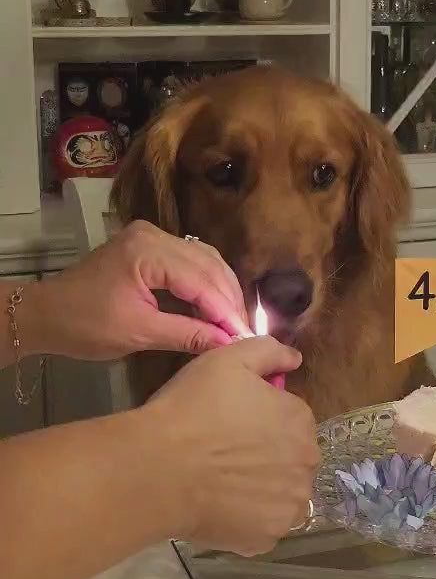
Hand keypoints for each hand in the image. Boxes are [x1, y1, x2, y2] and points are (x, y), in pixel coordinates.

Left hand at [19, 221, 249, 360]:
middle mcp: (153, 235)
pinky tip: (216, 305)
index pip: (200, 280)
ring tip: (234, 321)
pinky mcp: (150, 246)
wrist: (47, 314)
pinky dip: (206, 282)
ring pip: (204, 259)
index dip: (225, 310)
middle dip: (228, 299)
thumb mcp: (138, 333)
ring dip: (221, 289)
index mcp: (147, 252)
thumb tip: (228, 344)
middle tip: (246, 331)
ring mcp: (151, 236)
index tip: (245, 336)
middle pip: (208, 264)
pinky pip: (190, 259)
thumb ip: (186, 334)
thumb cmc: (85, 326)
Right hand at [144, 336, 318, 555]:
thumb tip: (295, 359)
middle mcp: (306, 465)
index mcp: (300, 421)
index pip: (290, 419)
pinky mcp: (265, 539)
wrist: (157, 468)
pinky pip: (262, 528)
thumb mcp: (228, 360)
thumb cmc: (192, 408)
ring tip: (222, 484)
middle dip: (267, 456)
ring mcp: (288, 506)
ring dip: (262, 490)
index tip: (232, 422)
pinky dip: (246, 521)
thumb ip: (269, 352)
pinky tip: (221, 509)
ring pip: (281, 496)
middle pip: (291, 459)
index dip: (261, 420)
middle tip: (225, 454)